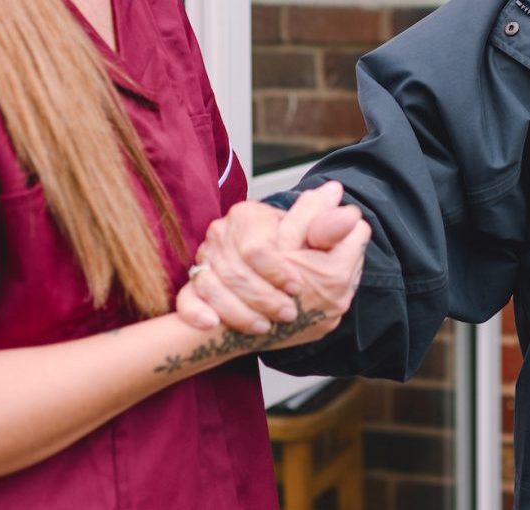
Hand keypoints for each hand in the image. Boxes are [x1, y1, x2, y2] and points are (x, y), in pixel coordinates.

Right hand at [175, 181, 367, 337]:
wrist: (265, 278)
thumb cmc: (293, 254)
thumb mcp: (312, 239)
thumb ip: (325, 225)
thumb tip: (342, 202)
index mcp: (249, 217)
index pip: (257, 247)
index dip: (278, 269)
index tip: (296, 286)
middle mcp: (221, 234)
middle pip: (235, 271)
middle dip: (263, 297)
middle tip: (288, 313)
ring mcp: (204, 261)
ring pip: (211, 286)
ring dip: (241, 312)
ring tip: (266, 327)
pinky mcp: (193, 287)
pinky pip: (186, 299)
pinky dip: (197, 312)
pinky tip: (212, 325)